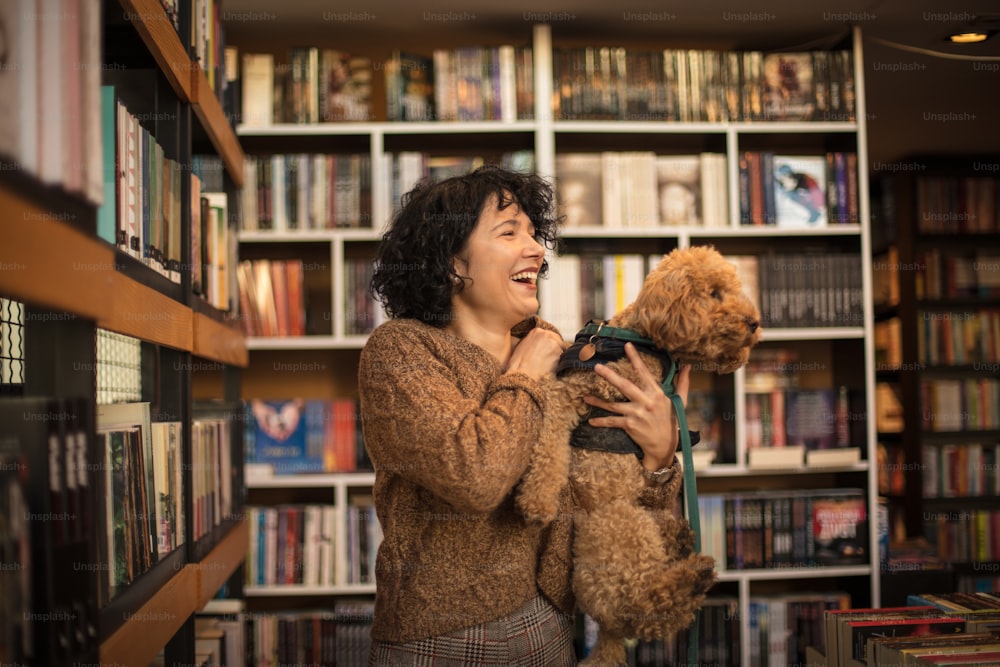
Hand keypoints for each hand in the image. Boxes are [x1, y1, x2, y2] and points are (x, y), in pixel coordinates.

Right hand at [506, 328, 566, 380]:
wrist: (522, 374)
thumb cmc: (518, 364)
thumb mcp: (523, 346)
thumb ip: (534, 342)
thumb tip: (540, 345)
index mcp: (536, 331)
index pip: (549, 336)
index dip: (549, 346)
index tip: (547, 352)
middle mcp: (546, 334)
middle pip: (557, 341)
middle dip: (555, 350)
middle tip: (549, 360)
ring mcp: (553, 342)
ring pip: (562, 349)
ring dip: (557, 357)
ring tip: (547, 365)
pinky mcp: (559, 352)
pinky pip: (563, 358)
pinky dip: (559, 364)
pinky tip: (550, 368)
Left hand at [584, 343, 690, 471]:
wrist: (665, 447)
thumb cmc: (672, 422)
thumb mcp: (681, 402)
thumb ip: (683, 383)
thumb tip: (688, 366)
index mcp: (657, 394)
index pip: (644, 373)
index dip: (635, 358)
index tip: (627, 345)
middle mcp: (646, 403)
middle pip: (625, 386)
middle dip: (610, 376)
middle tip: (597, 367)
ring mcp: (637, 414)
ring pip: (614, 405)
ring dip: (598, 401)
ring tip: (584, 396)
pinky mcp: (630, 426)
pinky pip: (613, 422)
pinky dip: (601, 421)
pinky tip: (591, 420)